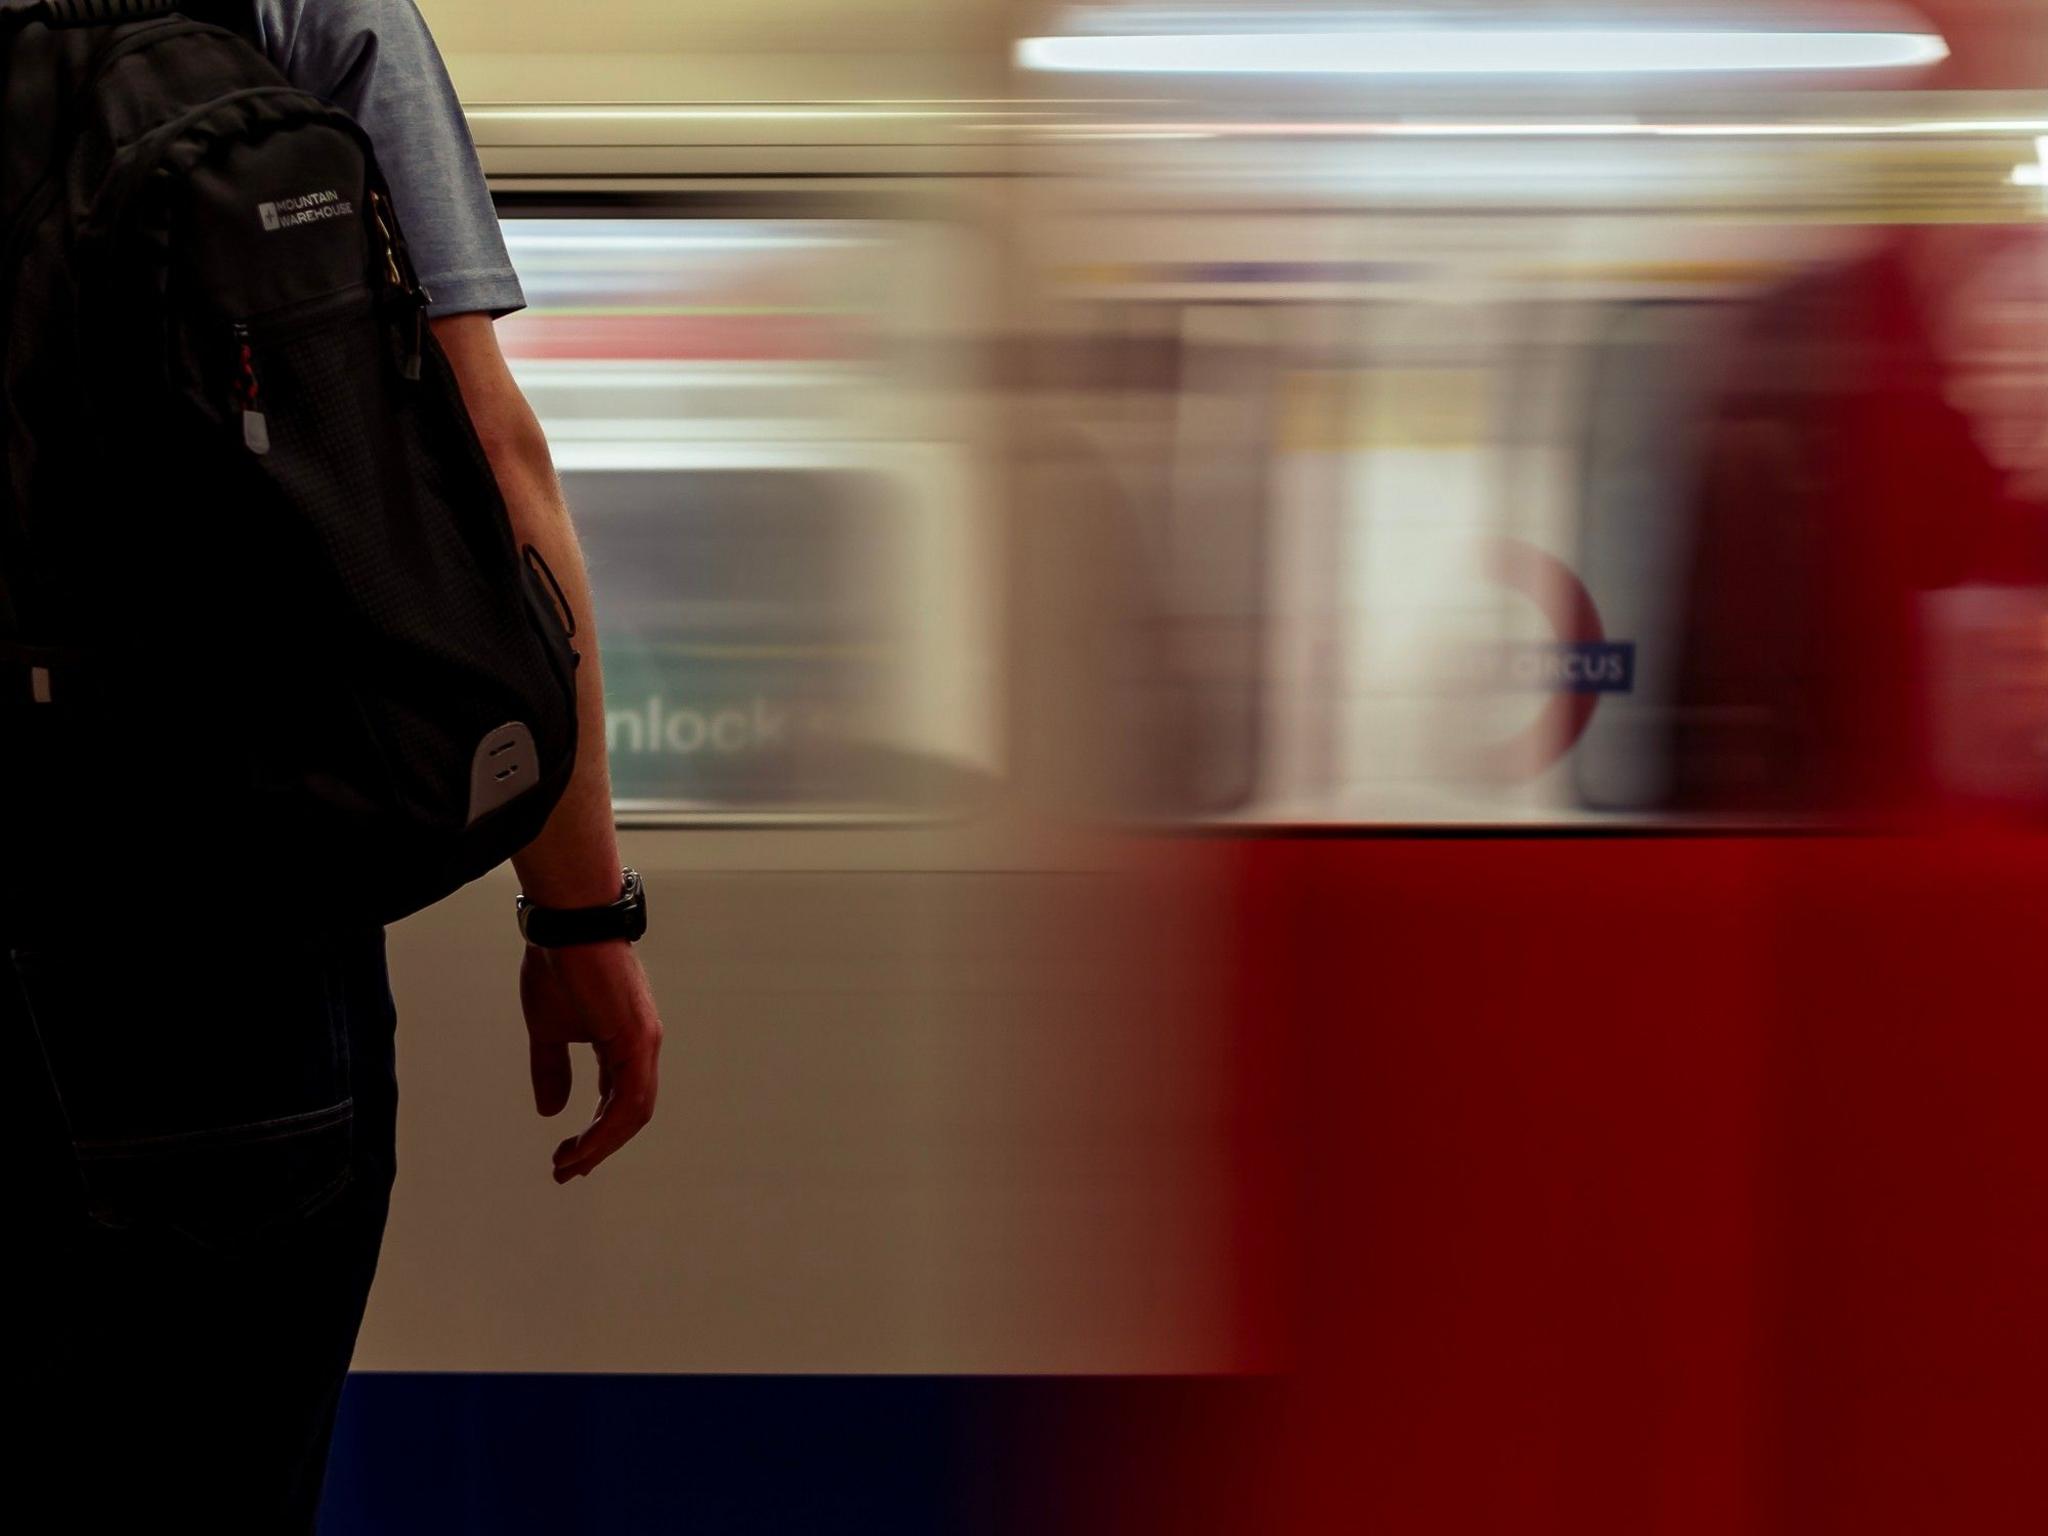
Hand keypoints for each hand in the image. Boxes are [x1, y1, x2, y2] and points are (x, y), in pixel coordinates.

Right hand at [520, 940, 662, 1182]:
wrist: (567, 927)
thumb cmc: (560, 967)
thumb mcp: (550, 1031)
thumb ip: (552, 1070)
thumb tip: (550, 1110)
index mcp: (625, 1044)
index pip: (618, 1101)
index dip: (597, 1134)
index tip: (569, 1157)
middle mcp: (643, 1047)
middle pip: (630, 1114)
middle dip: (599, 1148)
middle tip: (568, 1171)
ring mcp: (645, 1043)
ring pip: (633, 1113)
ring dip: (601, 1145)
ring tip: (570, 1164)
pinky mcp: (639, 1038)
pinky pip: (630, 1098)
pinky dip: (606, 1128)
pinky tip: (583, 1145)